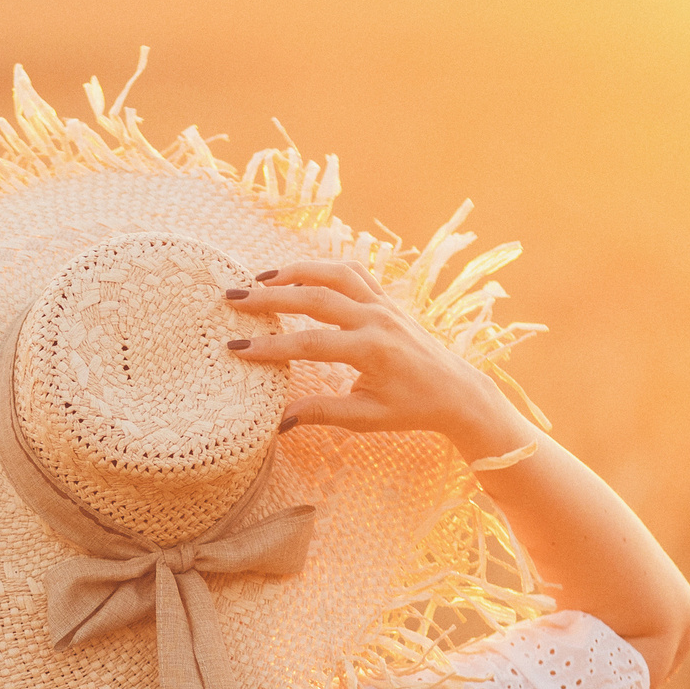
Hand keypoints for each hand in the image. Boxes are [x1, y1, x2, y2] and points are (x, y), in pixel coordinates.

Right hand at [222, 260, 531, 459]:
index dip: (270, 347)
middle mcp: (376, 319)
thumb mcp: (364, 418)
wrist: (455, 390)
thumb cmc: (410, 408)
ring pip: (333, 273)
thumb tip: (278, 421)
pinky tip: (298, 273)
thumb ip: (321, 412)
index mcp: (370, 350)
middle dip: (270, 297)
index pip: (309, 343)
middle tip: (234, 299)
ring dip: (295, 271)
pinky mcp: (386, 299)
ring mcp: (383, 304)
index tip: (237, 350)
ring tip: (260, 278)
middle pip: (314, 296)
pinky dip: (322, 266)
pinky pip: (352, 271)